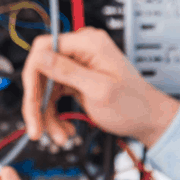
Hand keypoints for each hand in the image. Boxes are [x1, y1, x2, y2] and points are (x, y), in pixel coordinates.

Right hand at [21, 26, 179, 147]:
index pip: (44, 47)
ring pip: (45, 87)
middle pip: (41, 71)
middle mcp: (82, 50)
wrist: (148, 119)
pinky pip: (54, 95)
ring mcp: (78, 64)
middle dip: (38, 103)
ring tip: (59, 136)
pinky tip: (64, 129)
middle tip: (37, 128)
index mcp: (89, 43)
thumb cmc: (132, 104)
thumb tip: (39, 55)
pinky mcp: (76, 79)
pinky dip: (54, 114)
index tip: (31, 99)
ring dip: (46, 114)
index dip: (33, 74)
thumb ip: (68, 71)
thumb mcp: (98, 89)